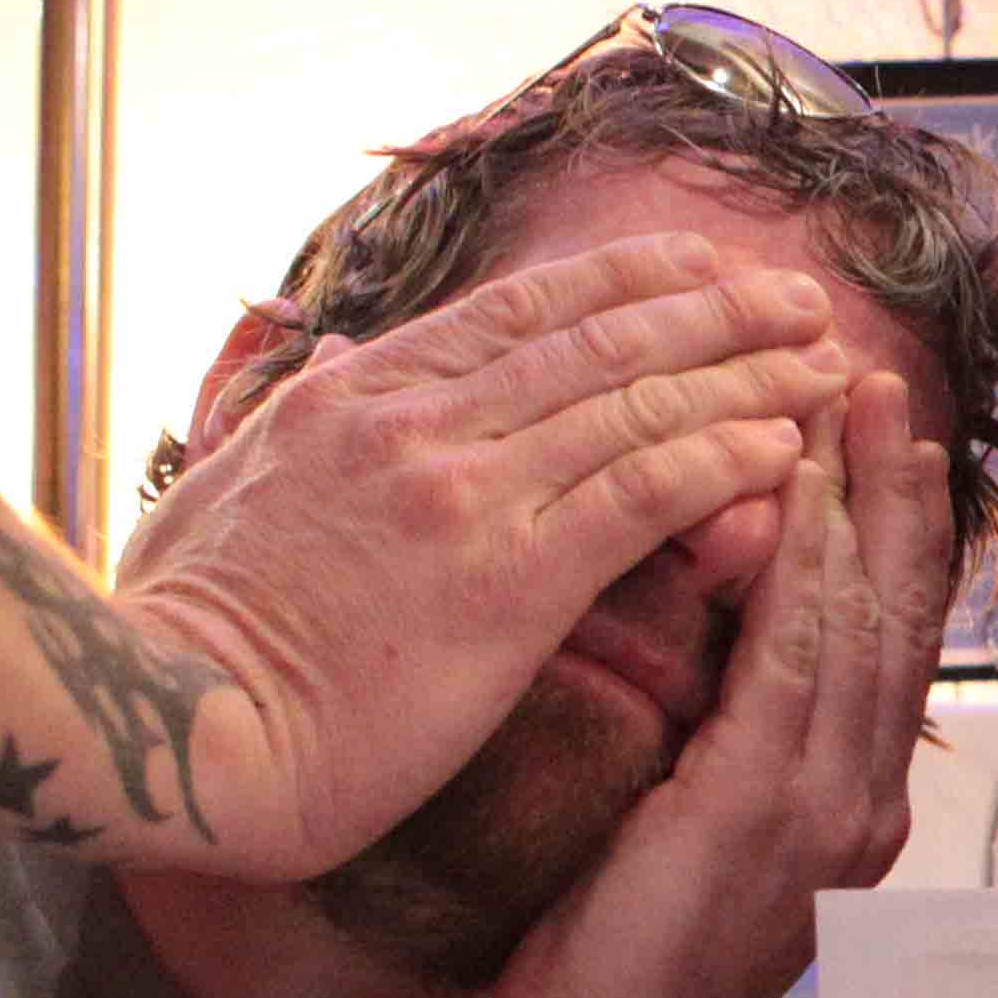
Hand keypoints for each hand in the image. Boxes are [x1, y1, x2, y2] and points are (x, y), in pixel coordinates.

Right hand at [118, 233, 864, 879]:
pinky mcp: (507, 580)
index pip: (516, 310)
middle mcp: (417, 422)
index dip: (623, 279)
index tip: (695, 264)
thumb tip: (322, 356)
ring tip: (824, 359)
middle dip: (713, 310)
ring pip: (638, 402)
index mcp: (351, 396)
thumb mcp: (214, 485)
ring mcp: (466, 494)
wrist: (172, 733)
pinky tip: (784, 447)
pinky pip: (642, 494)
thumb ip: (280, 414)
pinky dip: (723, 459)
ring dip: (747, 373)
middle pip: (599, 337)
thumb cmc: (184, 637)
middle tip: (798, 295)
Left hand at [485, 378, 958, 997]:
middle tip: (874, 379)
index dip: (887, 535)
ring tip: (849, 399)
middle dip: (891, 490)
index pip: (881, 644)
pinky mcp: (763, 809)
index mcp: (846, 806)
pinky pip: (794, 657)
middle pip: (896, 613)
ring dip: (859, 498)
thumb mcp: (688, 839)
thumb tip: (708, 659)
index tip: (875, 438)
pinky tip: (792, 489)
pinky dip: (801, 564)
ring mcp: (826, 806)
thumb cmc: (617, 971)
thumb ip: (721, 750)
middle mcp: (860, 800)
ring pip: (862, 618)